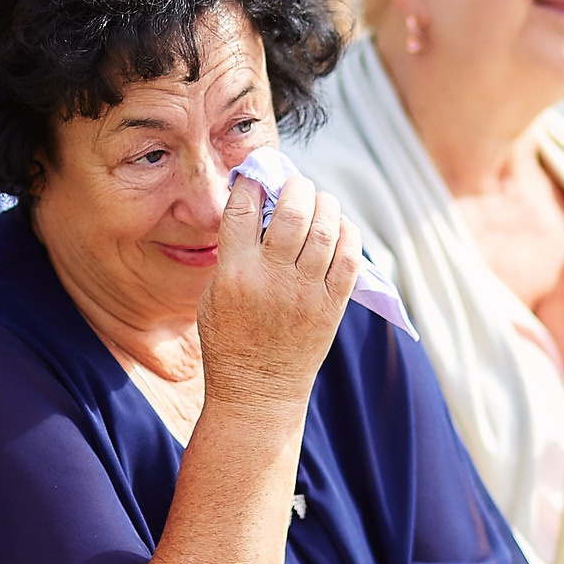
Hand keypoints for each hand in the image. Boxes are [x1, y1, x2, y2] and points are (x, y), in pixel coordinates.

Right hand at [197, 171, 357, 419]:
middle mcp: (272, 278)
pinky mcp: (331, 306)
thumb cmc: (230, 341)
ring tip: (318, 200)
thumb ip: (232, 254)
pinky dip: (346, 233)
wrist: (259, 391)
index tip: (256, 173)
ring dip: (324, 204)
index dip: (251, 181)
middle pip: (291, 210)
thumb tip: (256, 209)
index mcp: (234, 273)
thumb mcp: (214, 295)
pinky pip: (349, 257)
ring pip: (324, 228)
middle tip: (295, 184)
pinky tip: (338, 226)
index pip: (242, 209)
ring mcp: (305, 292)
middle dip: (295, 186)